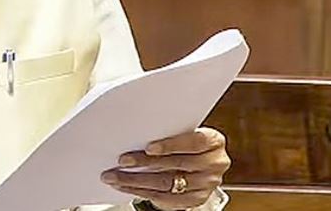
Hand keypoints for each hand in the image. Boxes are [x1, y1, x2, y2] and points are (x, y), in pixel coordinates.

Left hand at [100, 127, 229, 209]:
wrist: (201, 163)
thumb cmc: (186, 142)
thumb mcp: (183, 131)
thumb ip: (168, 131)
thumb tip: (136, 129)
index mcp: (213, 141)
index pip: (194, 142)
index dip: (170, 145)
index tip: (148, 147)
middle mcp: (214, 164)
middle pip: (176, 165)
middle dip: (145, 163)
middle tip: (122, 161)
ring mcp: (206, 185)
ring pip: (167, 184)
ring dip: (137, 181)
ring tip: (116, 177)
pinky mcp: (196, 200)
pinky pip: (166, 199)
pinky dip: (142, 193)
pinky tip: (127, 187)